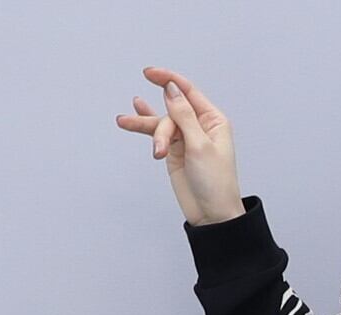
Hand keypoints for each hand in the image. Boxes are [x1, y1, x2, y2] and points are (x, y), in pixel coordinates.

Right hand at [117, 67, 244, 227]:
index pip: (187, 91)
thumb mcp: (200, 146)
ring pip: (161, 123)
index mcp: (213, 120)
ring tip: (124, 122)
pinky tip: (132, 115)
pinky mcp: (174, 152)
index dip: (168, 79)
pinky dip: (145, 126)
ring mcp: (186, 139)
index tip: (149, 73)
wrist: (212, 215)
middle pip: (171, 111)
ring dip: (146, 126)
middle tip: (160, 149)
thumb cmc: (216, 184)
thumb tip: (171, 89)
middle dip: (162, 128)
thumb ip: (183, 115)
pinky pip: (157, 133)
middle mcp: (199, 126)